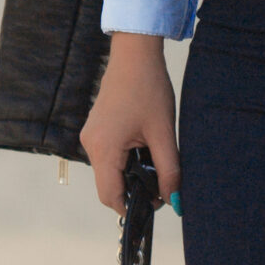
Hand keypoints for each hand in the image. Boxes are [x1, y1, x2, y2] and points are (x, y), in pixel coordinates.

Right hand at [80, 33, 180, 215]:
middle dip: (131, 192)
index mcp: (104, 148)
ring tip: (153, 161)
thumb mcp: (163, 133)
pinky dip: (123, 161)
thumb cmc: (148, 88)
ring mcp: (90, 136)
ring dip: (128, 175)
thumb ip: (169, 170)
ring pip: (107, 172)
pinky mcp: (95, 129)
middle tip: (159, 184)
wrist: (135, 56)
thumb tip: (174, 199)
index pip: (110, 195)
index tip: (154, 203)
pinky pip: (106, 156)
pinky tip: (143, 148)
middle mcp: (90, 144)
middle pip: (107, 186)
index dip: (130, 207)